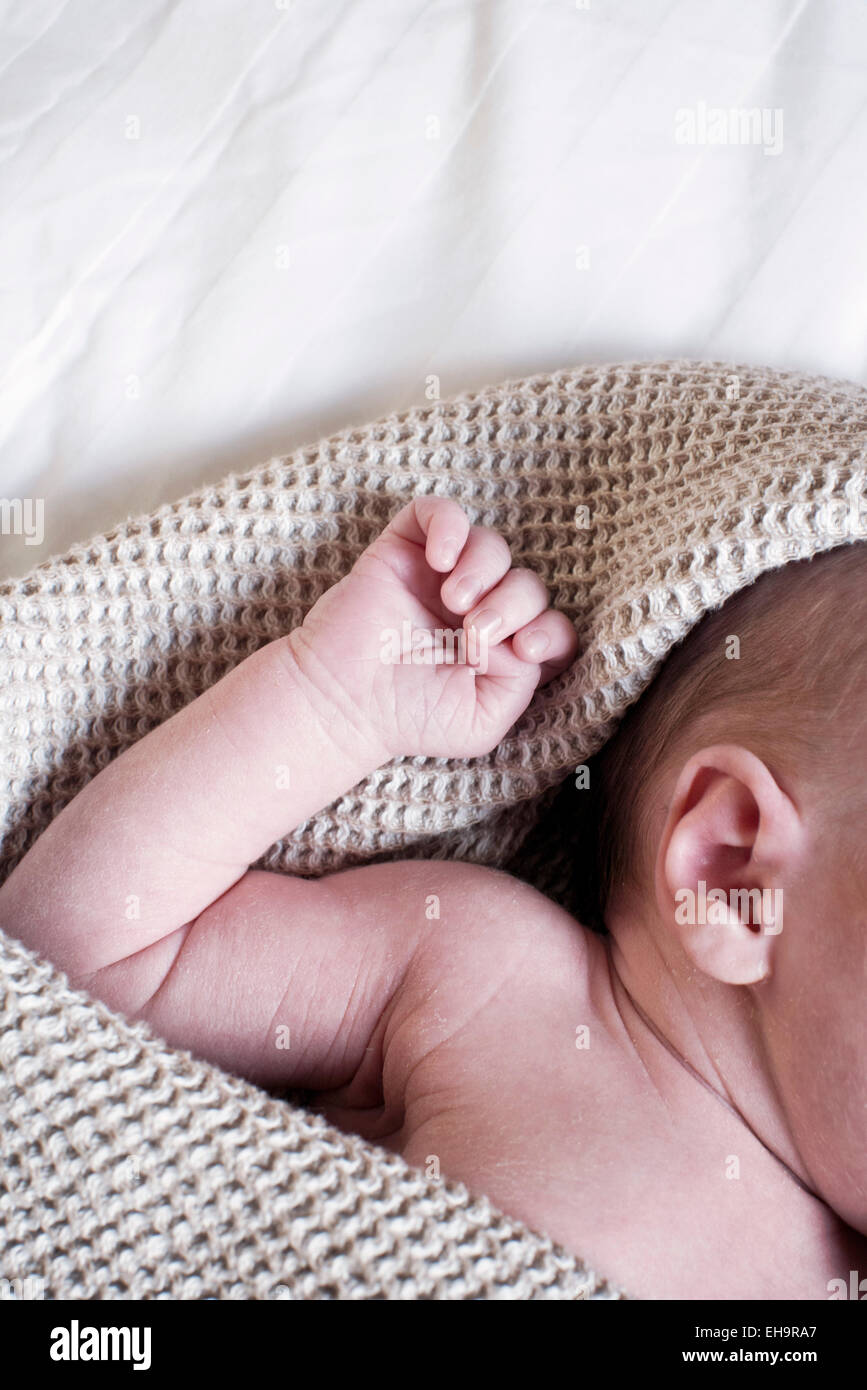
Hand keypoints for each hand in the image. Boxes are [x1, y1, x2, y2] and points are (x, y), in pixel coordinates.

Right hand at [287, 497, 578, 759]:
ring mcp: (442, 579)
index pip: (551, 626)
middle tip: (475, 633)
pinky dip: (450, 525)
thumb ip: (523, 685)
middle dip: (512, 605)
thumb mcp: (484, 721)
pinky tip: (441, 558)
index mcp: (501, 653)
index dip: (551, 631)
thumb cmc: (409, 716)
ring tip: (453, 600)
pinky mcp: (406, 550)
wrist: (344, 699)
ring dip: (484, 569)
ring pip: (492, 546)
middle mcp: (477, 611)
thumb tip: (529, 638)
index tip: (527, 647)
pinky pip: (441, 512)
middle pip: (528, 584)